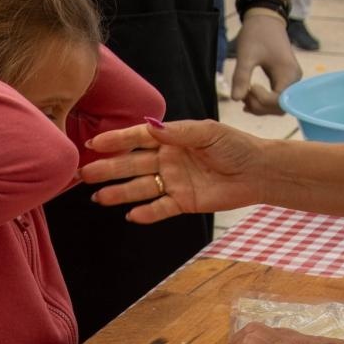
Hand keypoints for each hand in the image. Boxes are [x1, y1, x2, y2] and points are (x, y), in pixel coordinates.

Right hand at [81, 119, 261, 222]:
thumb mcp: (208, 132)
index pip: (137, 139)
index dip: (115, 142)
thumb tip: (151, 127)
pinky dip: (146, 213)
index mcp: (172, 139)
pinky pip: (160, 209)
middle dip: (108, 169)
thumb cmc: (236, 146)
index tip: (94, 144)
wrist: (257, 172)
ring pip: (141, 188)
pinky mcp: (183, 202)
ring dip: (120, 193)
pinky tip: (130, 215)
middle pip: (132, 165)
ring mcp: (174, 182)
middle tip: (85, 174)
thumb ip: (179, 132)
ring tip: (99, 197)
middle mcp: (168, 160)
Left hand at [231, 9, 302, 115]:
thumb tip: (235, 99)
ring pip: (277, 107)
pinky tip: (247, 98)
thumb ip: (241, 77)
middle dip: (259, 106)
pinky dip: (261, 102)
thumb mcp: (246, 55)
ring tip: (244, 94)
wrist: (265, 20)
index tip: (249, 88)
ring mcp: (290, 82)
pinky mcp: (284, 82)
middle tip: (243, 94)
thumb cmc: (257, 34)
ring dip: (259, 106)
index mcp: (289, 74)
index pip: (278, 102)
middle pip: (279, 108)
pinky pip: (275, 100)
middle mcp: (294, 81)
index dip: (261, 101)